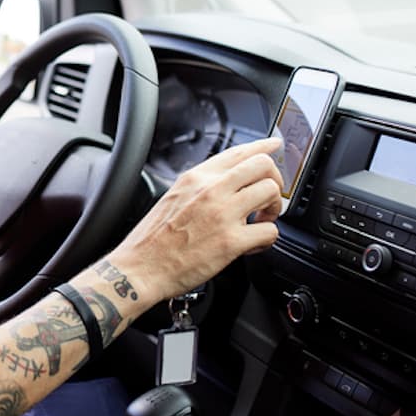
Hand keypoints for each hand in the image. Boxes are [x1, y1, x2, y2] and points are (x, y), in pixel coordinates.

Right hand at [108, 136, 282, 305]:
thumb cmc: (152, 240)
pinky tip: (253, 245)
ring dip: (274, 208)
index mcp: (195, 178)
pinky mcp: (232, 242)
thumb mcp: (172, 197)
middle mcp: (211, 190)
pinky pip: (270, 232)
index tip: (274, 146)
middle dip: (275, 180)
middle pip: (262, 165)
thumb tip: (224, 184)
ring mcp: (223, 214)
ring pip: (271, 192)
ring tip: (262, 221)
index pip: (238, 151)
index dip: (263, 147)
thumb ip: (199, 187)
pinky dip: (267, 239)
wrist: (140, 268)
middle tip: (269, 197)